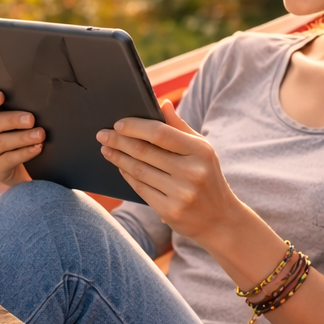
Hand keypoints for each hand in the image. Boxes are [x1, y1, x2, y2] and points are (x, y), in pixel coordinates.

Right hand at [0, 89, 42, 185]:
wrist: (29, 171)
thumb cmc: (28, 138)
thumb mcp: (24, 123)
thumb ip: (25, 111)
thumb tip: (41, 100)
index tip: (1, 96)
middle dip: (12, 120)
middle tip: (31, 119)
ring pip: (1, 142)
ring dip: (22, 137)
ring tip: (40, 135)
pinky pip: (8, 159)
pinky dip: (24, 152)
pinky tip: (37, 148)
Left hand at [96, 99, 241, 242]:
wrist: (221, 220)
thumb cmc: (208, 178)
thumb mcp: (203, 151)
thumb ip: (181, 127)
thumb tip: (162, 103)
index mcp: (200, 151)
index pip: (160, 133)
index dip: (136, 127)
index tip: (118, 124)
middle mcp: (191, 172)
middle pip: (144, 151)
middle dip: (119, 141)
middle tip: (102, 134)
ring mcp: (181, 193)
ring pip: (139, 170)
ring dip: (118, 158)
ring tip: (106, 149)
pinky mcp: (170, 211)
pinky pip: (140, 188)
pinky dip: (127, 175)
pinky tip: (120, 167)